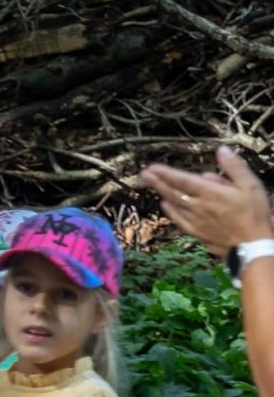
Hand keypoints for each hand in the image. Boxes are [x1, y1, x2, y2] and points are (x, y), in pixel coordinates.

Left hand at [142, 146, 271, 252]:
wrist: (252, 246)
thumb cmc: (254, 214)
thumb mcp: (251, 185)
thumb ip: (234, 167)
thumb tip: (221, 150)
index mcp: (210, 194)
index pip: (183, 180)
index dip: (166, 173)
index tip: (152, 167)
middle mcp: (199, 207)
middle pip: (173, 193)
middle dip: (157, 182)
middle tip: (143, 174)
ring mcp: (196, 221)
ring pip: (174, 205)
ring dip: (162, 194)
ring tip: (152, 185)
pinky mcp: (198, 233)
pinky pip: (179, 220)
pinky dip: (170, 212)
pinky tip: (165, 206)